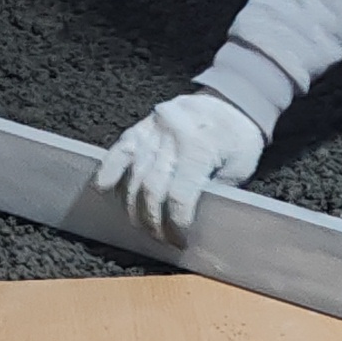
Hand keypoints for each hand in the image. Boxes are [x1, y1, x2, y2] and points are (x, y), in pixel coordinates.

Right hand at [91, 92, 265, 240]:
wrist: (232, 101)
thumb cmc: (238, 138)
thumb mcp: (238, 169)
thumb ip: (213, 192)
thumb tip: (190, 221)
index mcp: (200, 148)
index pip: (179, 196)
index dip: (176, 224)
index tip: (178, 239)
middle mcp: (173, 138)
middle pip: (152, 189)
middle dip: (152, 220)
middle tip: (159, 237)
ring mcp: (154, 130)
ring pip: (134, 174)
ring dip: (133, 205)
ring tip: (140, 223)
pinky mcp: (143, 126)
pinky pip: (120, 149)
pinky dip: (110, 169)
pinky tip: (103, 187)